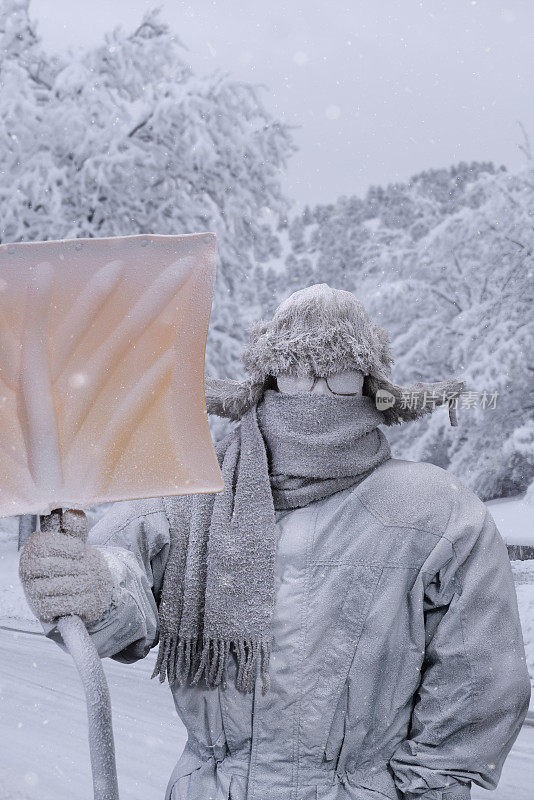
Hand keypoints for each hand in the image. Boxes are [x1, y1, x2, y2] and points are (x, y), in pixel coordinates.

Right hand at [19, 508, 112, 623]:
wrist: (79, 588)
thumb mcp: (77, 540)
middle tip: (88, 569)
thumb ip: (76, 527)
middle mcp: (26, 569)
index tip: (81, 550)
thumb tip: (73, 514)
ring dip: (78, 584)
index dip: (66, 546)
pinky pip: (59, 605)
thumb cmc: (75, 559)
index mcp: (33, 548)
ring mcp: (32, 591)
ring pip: (55, 586)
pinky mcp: (41, 609)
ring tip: (89, 582)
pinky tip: (86, 596)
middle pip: (49, 566)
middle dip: (73, 567)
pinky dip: (77, 601)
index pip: (43, 544)